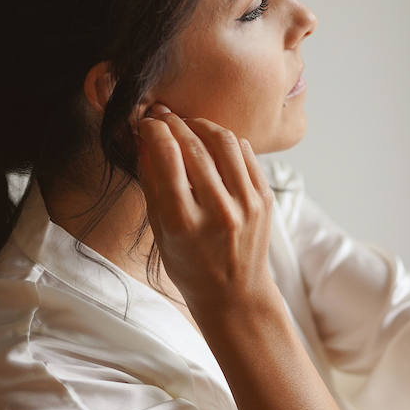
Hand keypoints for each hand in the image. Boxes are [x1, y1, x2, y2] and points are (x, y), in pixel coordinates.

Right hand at [134, 103, 278, 315]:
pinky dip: (226, 140)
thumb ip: (152, 183)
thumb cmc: (189, 264)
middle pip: (194, 146)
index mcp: (185, 223)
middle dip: (174, 123)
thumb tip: (144, 139)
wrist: (235, 293)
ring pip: (224, 142)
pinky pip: (245, 153)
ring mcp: (247, 204)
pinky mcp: (265, 198)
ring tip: (186, 124)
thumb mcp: (160, 230)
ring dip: (201, 125)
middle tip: (162, 116)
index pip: (167, 158)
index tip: (146, 123)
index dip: (154, 132)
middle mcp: (219, 211)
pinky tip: (211, 140)